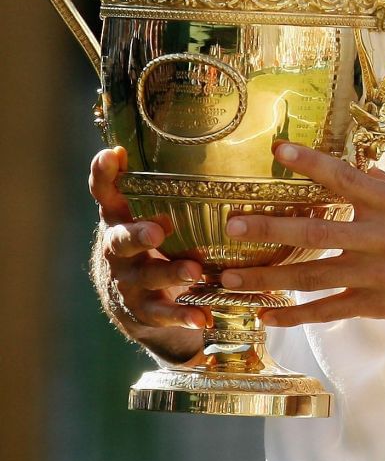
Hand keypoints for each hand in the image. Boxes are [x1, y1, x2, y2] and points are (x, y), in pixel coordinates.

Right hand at [90, 145, 208, 331]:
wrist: (133, 301)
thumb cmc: (150, 242)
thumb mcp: (150, 212)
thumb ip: (163, 185)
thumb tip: (191, 143)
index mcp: (119, 219)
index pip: (105, 194)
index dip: (104, 175)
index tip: (111, 154)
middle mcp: (117, 250)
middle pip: (120, 240)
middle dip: (137, 234)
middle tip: (159, 230)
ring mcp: (128, 281)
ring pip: (146, 276)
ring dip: (170, 272)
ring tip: (195, 271)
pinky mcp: (143, 310)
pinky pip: (163, 313)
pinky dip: (183, 315)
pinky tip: (203, 318)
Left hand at [218, 142, 384, 336]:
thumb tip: (366, 171)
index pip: (345, 178)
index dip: (310, 163)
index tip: (279, 151)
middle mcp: (381, 237)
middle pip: (313, 230)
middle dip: (267, 227)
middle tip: (231, 223)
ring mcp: (377, 274)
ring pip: (310, 275)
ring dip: (266, 276)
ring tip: (231, 276)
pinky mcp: (378, 305)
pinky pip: (328, 311)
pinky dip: (295, 316)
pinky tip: (267, 317)